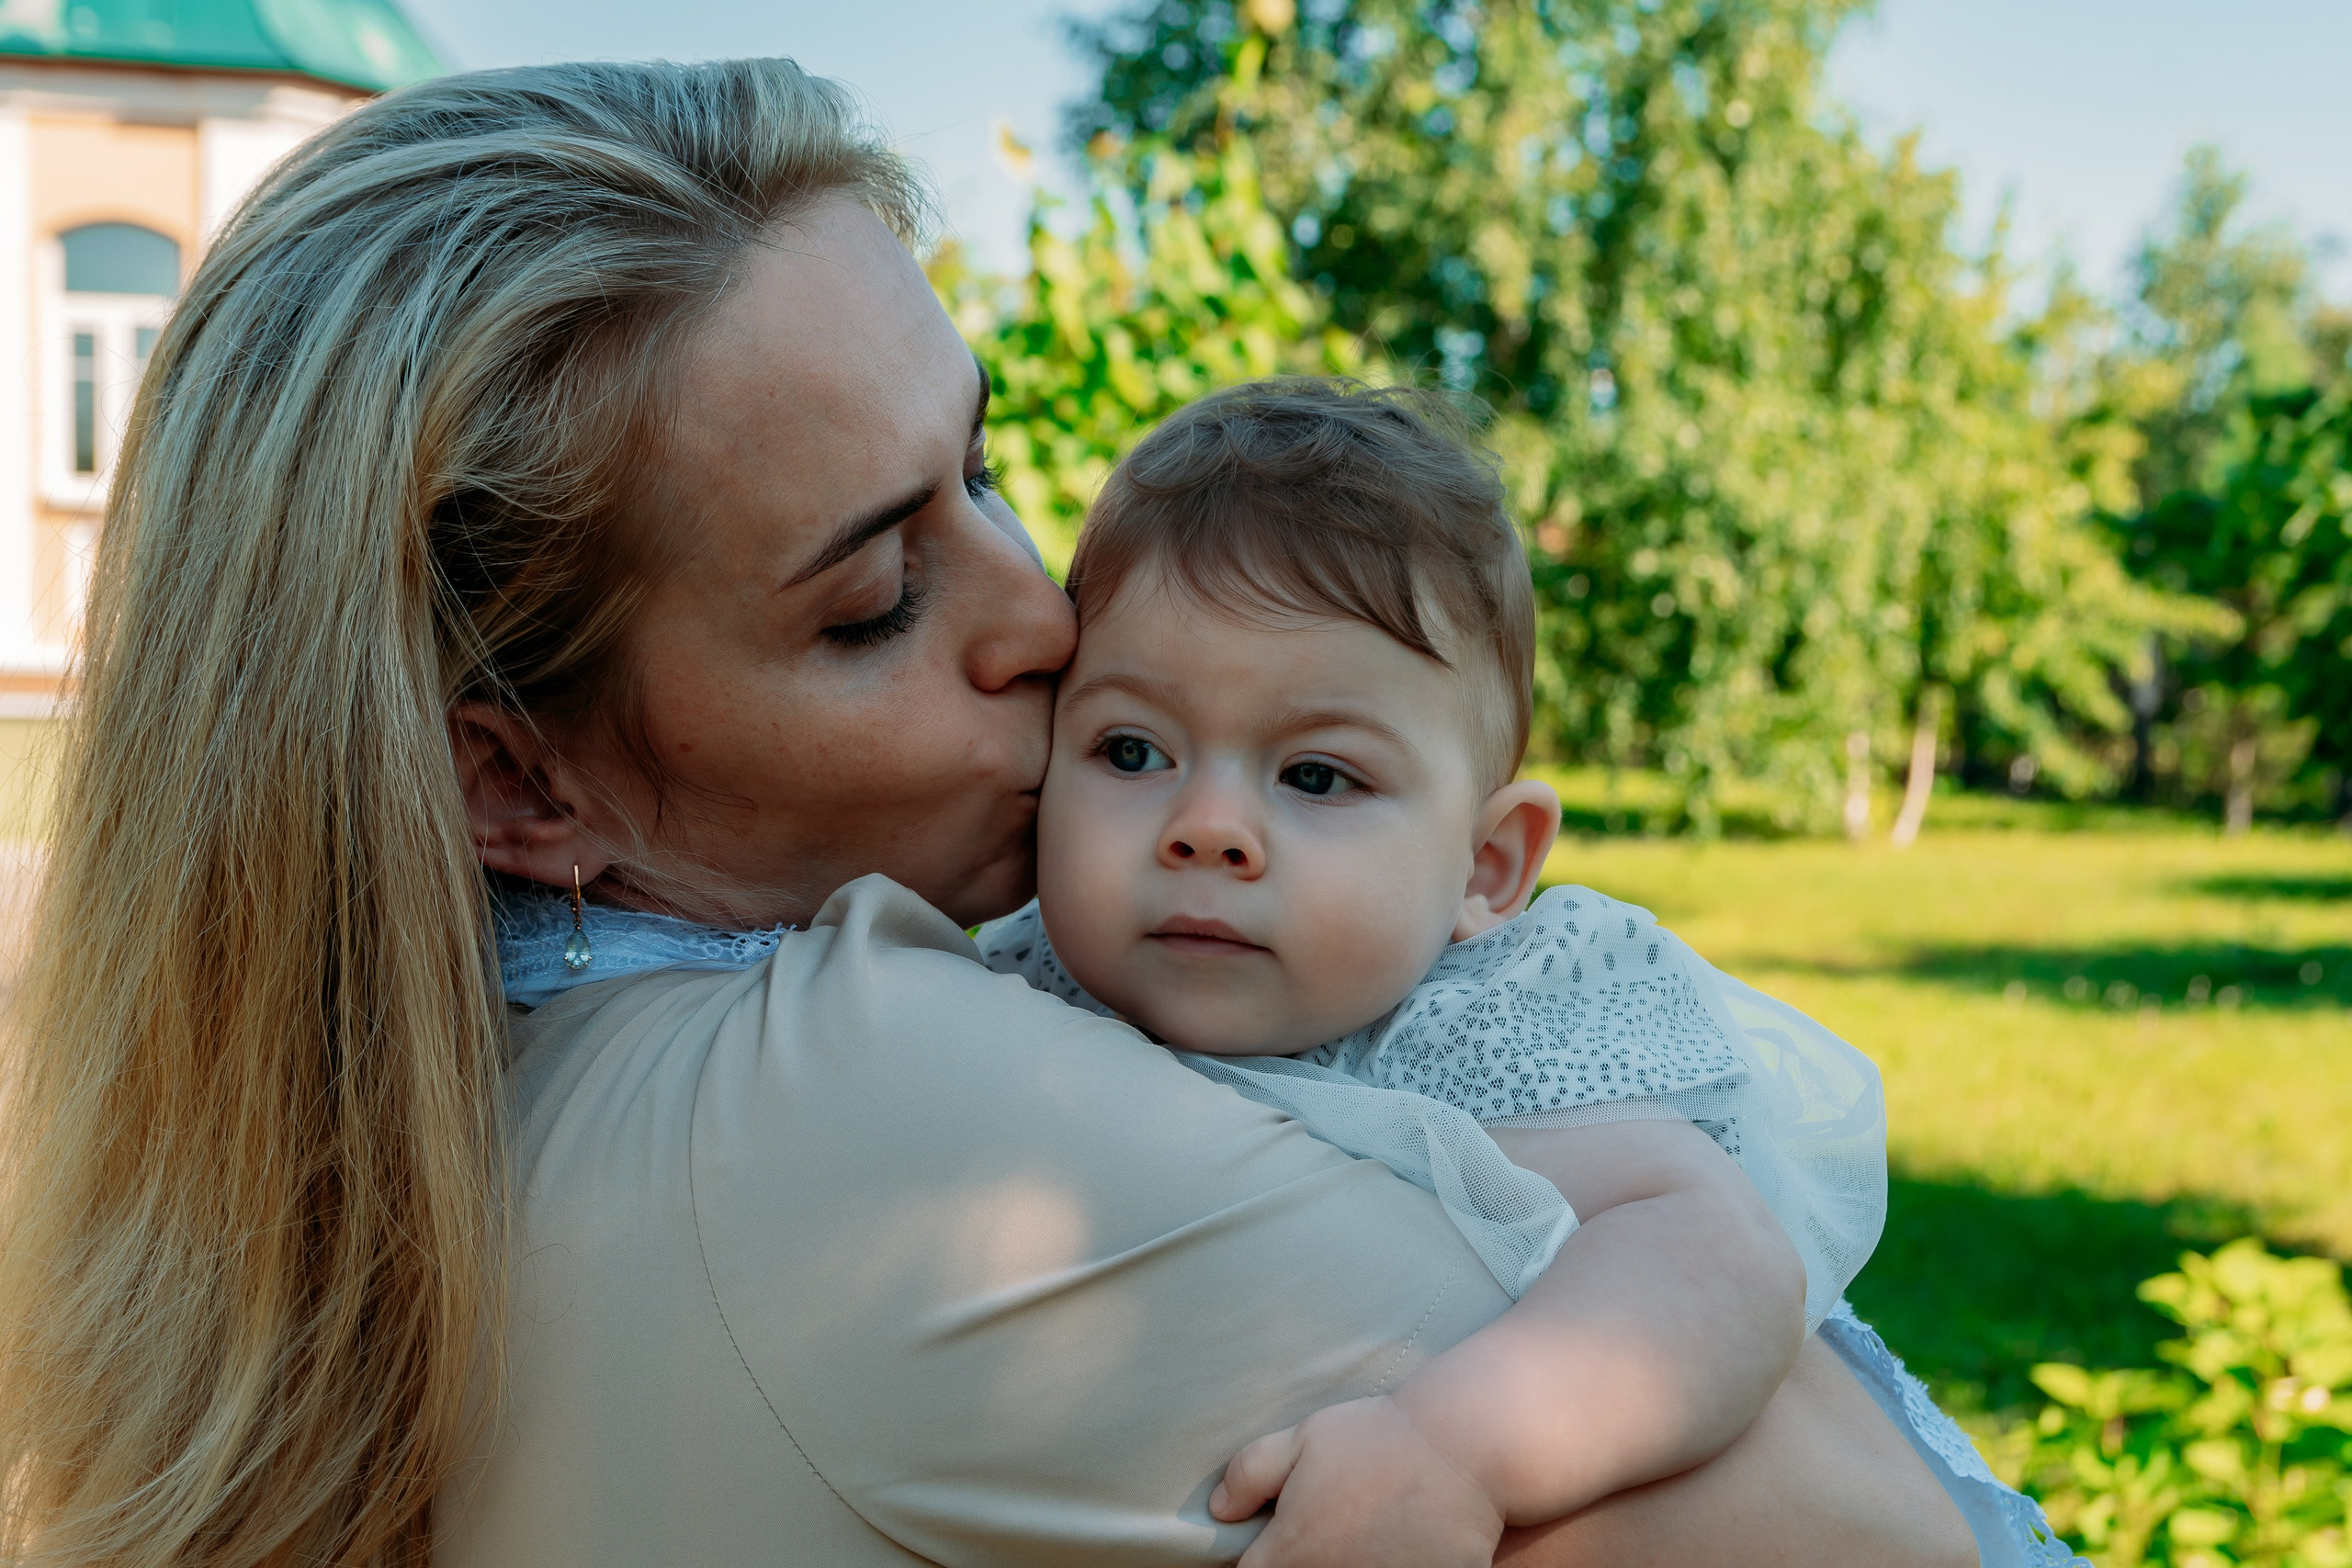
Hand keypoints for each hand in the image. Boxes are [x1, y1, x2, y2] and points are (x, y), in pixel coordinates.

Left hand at [1210, 1396, 1506, 1567]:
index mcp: (1290, 1555)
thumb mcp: (1303, 1439)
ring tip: (1366, 1536)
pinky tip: (1395, 1545)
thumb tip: (1219, 1510)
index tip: (1276, 1540)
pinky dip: (1387, 1567)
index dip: (1259, 1559)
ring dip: (1345, 1564)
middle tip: (1329, 1531)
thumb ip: (1249, 1474)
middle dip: (1304, 1560)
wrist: (1465, 1448)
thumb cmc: (1379, 1438)